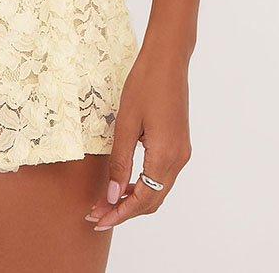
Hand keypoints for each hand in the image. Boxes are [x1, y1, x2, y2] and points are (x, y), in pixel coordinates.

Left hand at [85, 44, 191, 230]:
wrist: (168, 59)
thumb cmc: (144, 84)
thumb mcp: (126, 123)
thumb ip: (120, 162)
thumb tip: (113, 195)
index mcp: (166, 155)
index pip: (143, 199)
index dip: (120, 213)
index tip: (98, 220)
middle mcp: (179, 159)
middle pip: (152, 200)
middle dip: (124, 211)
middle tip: (96, 214)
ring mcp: (182, 152)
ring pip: (158, 190)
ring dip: (134, 200)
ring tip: (106, 201)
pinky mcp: (179, 144)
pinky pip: (162, 176)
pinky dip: (144, 185)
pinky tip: (125, 183)